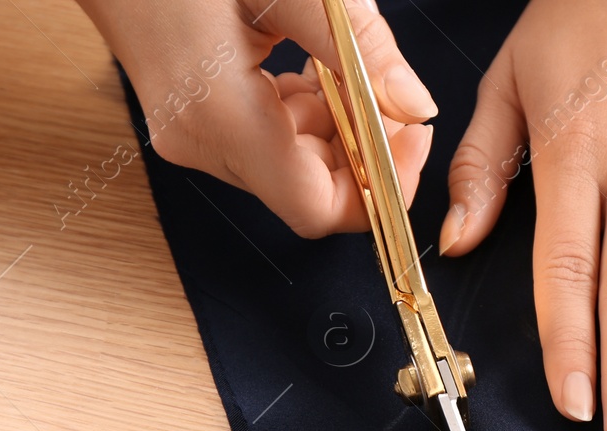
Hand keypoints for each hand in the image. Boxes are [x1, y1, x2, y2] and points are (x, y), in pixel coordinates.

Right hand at [78, 0, 437, 236]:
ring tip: (342, 65)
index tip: (410, 140)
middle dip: (364, 153)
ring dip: (336, 129)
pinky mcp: (192, 121)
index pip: (317, 207)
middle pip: (310, 192)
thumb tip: (415, 106)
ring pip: (293, 168)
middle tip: (390, 96)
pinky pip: (269, 142)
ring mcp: (191, 135)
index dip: (379, 190)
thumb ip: (358, 46)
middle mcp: (201, 141)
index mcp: (219, 113)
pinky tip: (309, 67)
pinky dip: (306, 116)